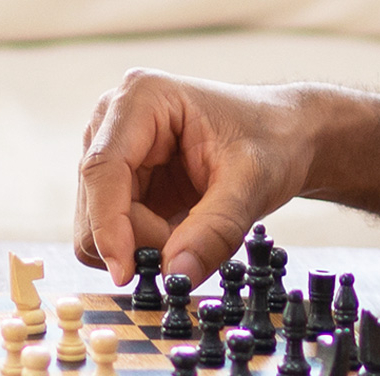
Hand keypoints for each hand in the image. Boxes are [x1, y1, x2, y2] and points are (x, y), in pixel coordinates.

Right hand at [75, 69, 313, 287]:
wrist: (283, 137)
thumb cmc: (273, 141)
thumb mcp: (254, 184)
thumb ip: (216, 230)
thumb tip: (177, 274)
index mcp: (141, 98)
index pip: (103, 169)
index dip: (108, 225)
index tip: (125, 272)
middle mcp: (112, 120)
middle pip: (96, 204)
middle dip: (139, 240)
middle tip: (191, 247)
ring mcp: (108, 150)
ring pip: (97, 225)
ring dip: (143, 245)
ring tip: (193, 229)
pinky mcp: (114, 180)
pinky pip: (110, 232)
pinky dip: (144, 245)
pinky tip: (179, 229)